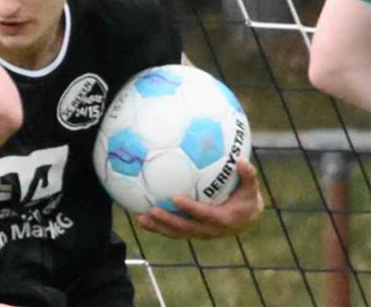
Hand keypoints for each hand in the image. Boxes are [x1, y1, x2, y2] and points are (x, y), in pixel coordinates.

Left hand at [136, 158, 263, 238]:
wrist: (246, 219)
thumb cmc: (246, 199)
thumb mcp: (251, 188)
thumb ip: (248, 175)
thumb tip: (241, 159)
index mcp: (224, 219)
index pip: (205, 215)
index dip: (191, 209)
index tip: (175, 198)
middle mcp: (210, 230)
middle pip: (186, 228)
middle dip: (168, 221)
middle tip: (152, 210)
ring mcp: (199, 233)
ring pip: (176, 232)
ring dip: (158, 227)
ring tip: (140, 218)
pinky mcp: (191, 232)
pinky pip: (173, 231)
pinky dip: (157, 227)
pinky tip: (141, 219)